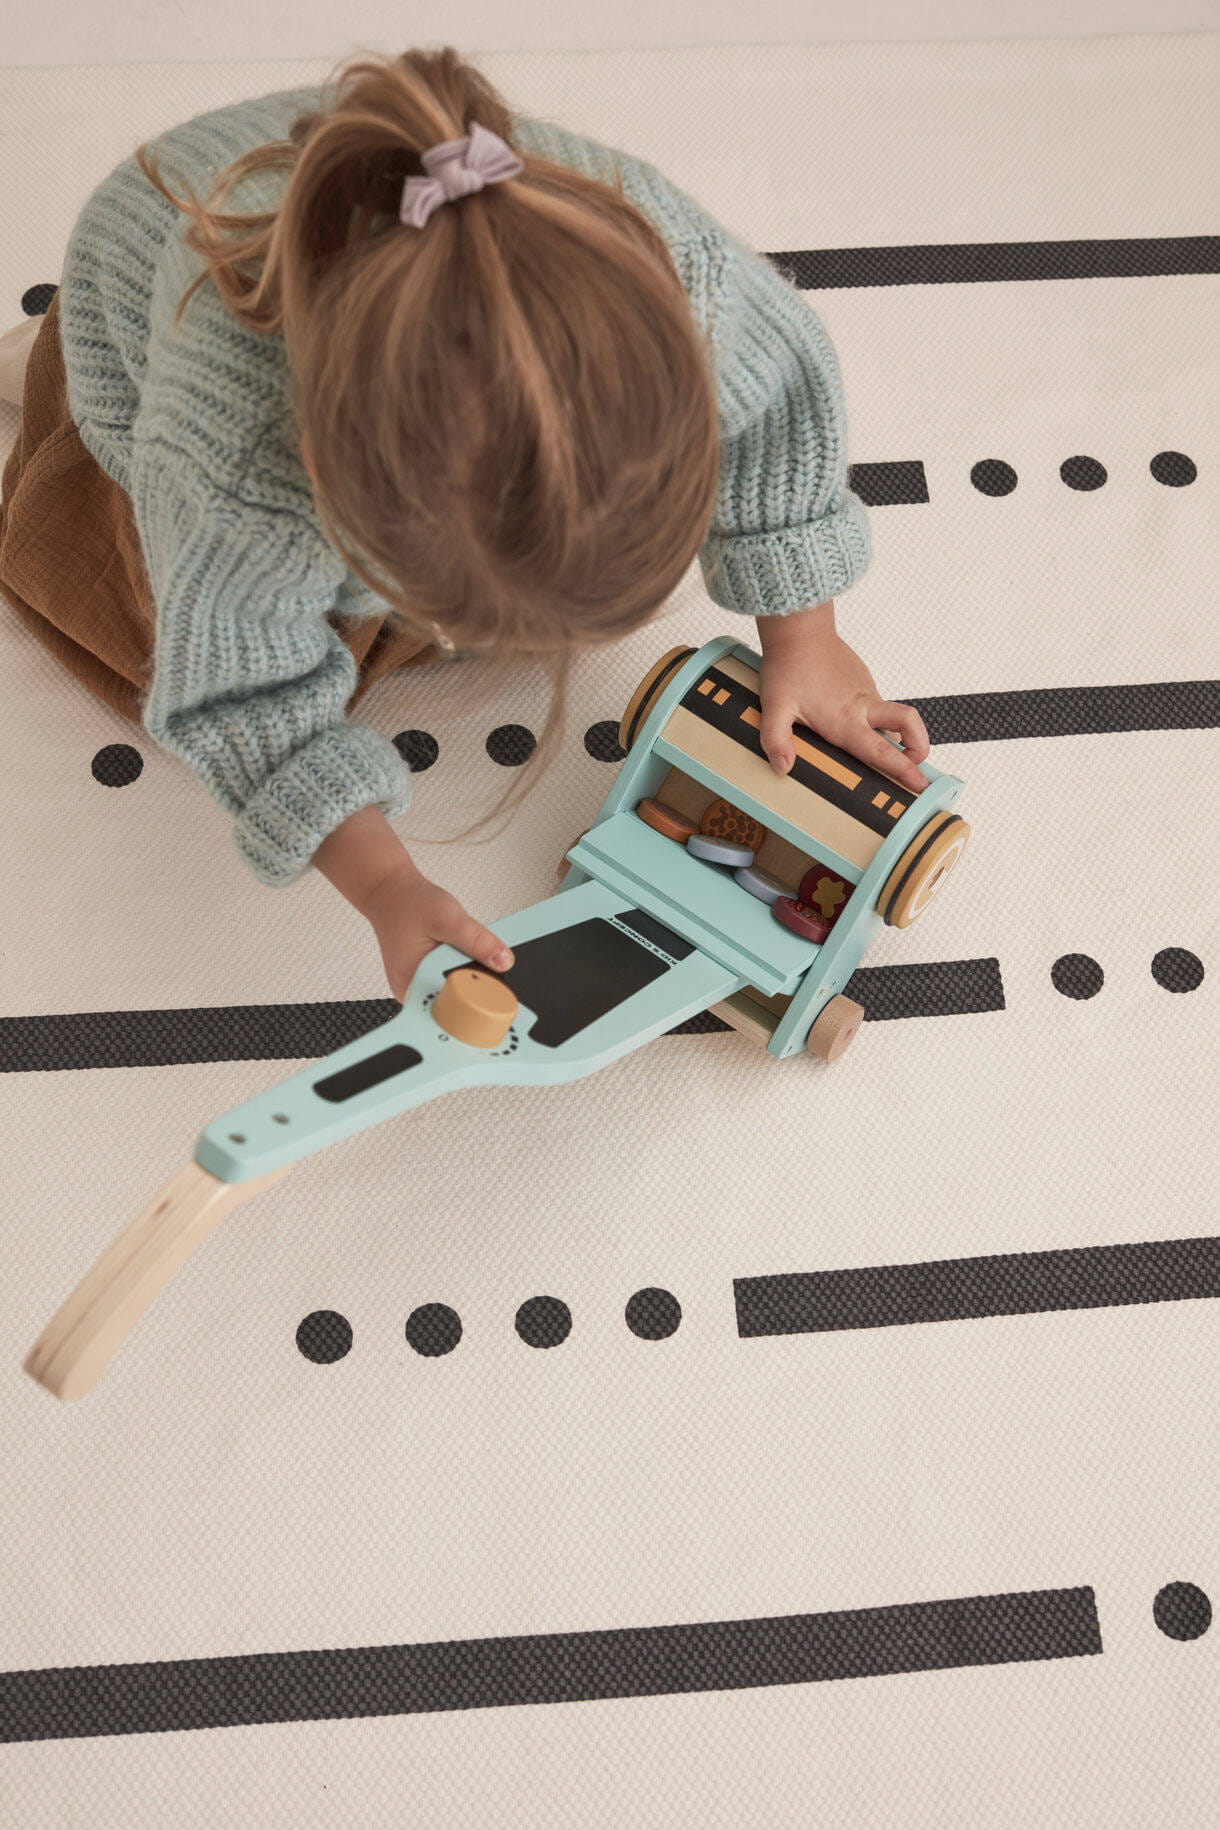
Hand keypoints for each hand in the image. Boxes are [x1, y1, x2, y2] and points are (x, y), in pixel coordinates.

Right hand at [362, 864, 514, 1003]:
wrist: (391, 894)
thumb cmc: (409, 903)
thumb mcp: (449, 917)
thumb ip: (477, 941)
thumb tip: (504, 962)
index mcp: (413, 983)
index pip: (454, 1009)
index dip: (480, 1004)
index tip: (502, 996)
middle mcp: (412, 991)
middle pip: (457, 1004)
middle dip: (478, 988)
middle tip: (490, 967)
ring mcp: (418, 987)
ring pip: (456, 994)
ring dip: (471, 978)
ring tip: (470, 956)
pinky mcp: (424, 980)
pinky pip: (450, 983)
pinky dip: (462, 972)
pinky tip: (462, 957)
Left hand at [755, 601, 929, 796]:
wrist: (800, 630)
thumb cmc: (787, 668)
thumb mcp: (775, 708)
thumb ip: (776, 740)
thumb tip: (784, 768)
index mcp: (846, 720)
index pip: (882, 750)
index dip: (903, 769)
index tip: (920, 784)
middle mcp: (863, 707)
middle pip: (909, 725)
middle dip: (919, 748)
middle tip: (913, 765)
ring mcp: (867, 693)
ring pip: (894, 718)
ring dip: (897, 736)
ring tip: (877, 751)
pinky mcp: (863, 683)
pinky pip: (878, 707)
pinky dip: (876, 721)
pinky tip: (849, 723)